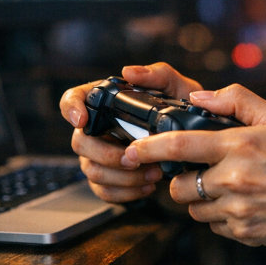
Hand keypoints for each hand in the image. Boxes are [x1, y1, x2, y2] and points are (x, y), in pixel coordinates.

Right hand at [59, 62, 203, 202]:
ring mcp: (100, 155)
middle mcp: (98, 128)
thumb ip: (158, 74)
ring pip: (92, 171)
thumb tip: (128, 71)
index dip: (70, 108)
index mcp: (108, 102)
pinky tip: (147, 187)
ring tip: (154, 174)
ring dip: (122, 177)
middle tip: (135, 158)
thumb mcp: (178, 88)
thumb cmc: (182, 109)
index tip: (82, 120)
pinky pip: (104, 191)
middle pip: (80, 143)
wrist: (195, 141)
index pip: (73, 99)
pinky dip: (126, 193)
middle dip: (108, 154)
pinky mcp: (109, 179)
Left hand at [121, 84, 265, 247]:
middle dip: (183, 180)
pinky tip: (245, 204)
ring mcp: (237, 210)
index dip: (148, 148)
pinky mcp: (243, 233)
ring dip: (203, 199)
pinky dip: (221, 216)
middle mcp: (233, 179)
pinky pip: (215, 226)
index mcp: (238, 146)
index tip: (132, 151)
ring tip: (230, 188)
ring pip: (195, 209)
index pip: (179, 146)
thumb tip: (200, 97)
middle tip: (204, 172)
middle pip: (179, 186)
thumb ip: (236, 101)